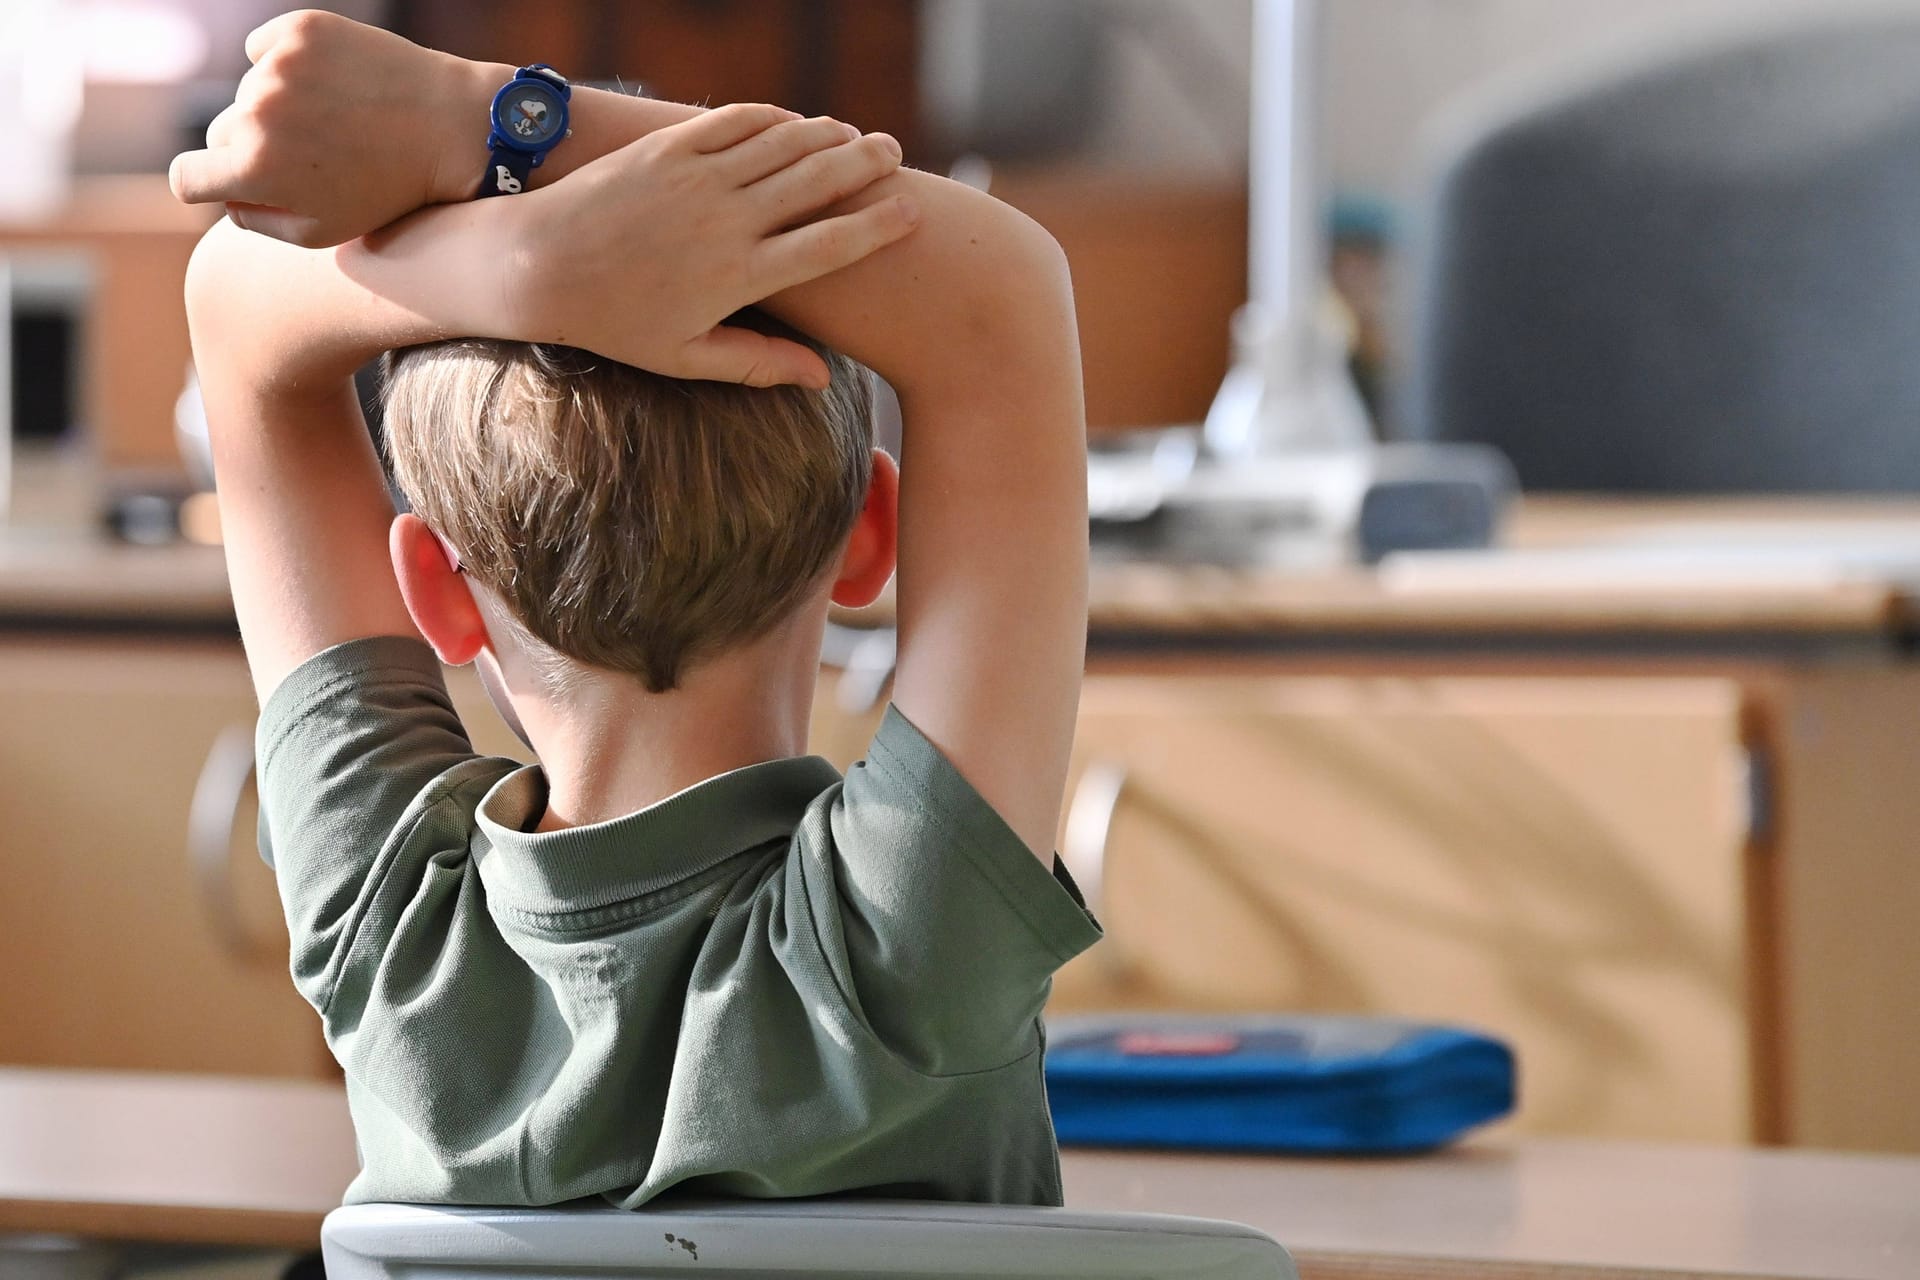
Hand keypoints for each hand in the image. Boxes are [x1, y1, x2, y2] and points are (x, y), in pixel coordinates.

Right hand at [169, 10, 485, 246]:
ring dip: (278, 105)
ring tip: (335, 121)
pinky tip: (331, 84)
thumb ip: (257, 220)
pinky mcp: (300, 30)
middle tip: (310, 155)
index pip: (186, 177)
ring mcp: (278, 66)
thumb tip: (223, 196)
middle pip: (221, 132)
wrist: (451, 129)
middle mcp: (258, 112)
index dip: (205, 184)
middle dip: (253, 147)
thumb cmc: (390, 190)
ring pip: (249, 91)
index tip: (223, 182)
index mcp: (255, 169)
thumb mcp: (322, 231)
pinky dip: (288, 64)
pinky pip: (265, 48)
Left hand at [477, 103, 920, 386]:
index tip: (911, 213)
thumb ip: (759, 363)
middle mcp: (727, 221)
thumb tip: (822, 379)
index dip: (878, 225)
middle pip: (818, 182)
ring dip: (827, 135)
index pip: (830, 244)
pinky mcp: (669, 148)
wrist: (537, 267)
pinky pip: (736, 123)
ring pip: (783, 145)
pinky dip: (773, 119)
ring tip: (856, 136)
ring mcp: (698, 179)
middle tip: (894, 155)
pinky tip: (795, 121)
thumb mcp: (687, 357)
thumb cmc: (615, 323)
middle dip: (865, 165)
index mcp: (741, 276)